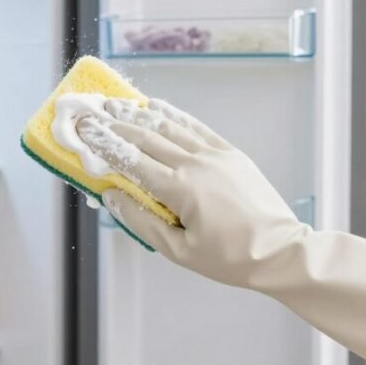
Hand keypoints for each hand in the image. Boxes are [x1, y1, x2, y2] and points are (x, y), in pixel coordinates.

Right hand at [76, 98, 308, 285]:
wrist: (281, 250)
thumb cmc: (230, 258)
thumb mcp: (179, 251)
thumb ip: (142, 221)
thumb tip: (112, 198)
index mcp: (180, 190)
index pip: (132, 161)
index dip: (105, 145)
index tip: (85, 131)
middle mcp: (196, 164)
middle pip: (147, 138)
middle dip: (117, 126)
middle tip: (93, 114)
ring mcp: (215, 155)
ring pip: (170, 127)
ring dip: (141, 115)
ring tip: (118, 105)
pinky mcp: (231, 153)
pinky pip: (196, 128)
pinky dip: (174, 116)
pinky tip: (158, 107)